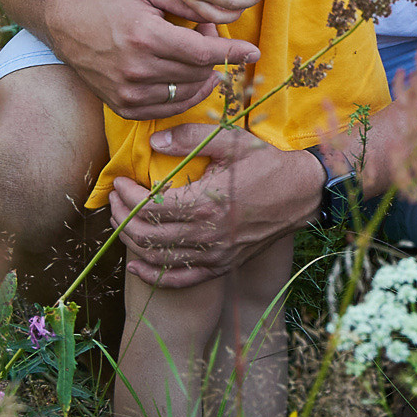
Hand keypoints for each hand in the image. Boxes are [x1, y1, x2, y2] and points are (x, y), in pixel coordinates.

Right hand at [40, 0, 257, 119]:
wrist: (66, 23)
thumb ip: (185, 0)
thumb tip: (219, 18)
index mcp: (146, 37)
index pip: (203, 53)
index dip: (232, 53)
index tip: (253, 52)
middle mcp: (137, 69)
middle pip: (198, 74)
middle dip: (213, 56)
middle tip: (205, 34)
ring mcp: (128, 92)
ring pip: (186, 93)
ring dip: (201, 77)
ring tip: (195, 54)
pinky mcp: (122, 106)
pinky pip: (167, 109)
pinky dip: (184, 96)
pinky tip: (188, 78)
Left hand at [108, 126, 322, 287]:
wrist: (302, 193)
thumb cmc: (267, 163)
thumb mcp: (232, 141)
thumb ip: (191, 138)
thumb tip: (154, 141)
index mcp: (206, 203)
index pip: (148, 207)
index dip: (126, 197)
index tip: (119, 182)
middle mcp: (207, 234)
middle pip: (146, 235)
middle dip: (121, 217)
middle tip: (114, 200)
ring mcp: (214, 254)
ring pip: (157, 258)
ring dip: (130, 241)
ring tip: (121, 221)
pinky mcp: (222, 265)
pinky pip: (180, 279)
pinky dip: (153, 275)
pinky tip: (136, 264)